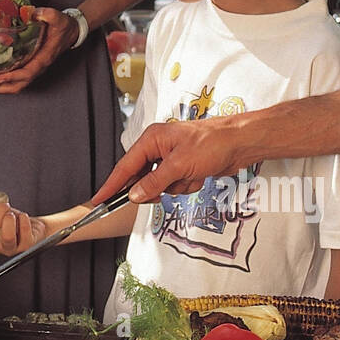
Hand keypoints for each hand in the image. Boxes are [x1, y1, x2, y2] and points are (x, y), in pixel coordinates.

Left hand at [0, 7, 77, 93]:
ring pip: (21, 83)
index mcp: (44, 57)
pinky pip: (21, 78)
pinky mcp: (34, 65)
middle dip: (4, 87)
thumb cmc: (64, 26)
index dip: (13, 77)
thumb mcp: (57, 17)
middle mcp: (40, 65)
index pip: (27, 72)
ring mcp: (37, 67)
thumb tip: (31, 13)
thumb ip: (46, 14)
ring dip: (5, 86)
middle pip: (22, 84)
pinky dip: (9, 80)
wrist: (72, 30)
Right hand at [0, 181, 44, 255]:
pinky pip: (24, 235)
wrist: (32, 225)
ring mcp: (12, 247)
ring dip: (8, 222)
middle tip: (2, 206)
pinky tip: (23, 216)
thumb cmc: (11, 219)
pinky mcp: (26, 245)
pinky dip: (23, 221)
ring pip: (7, 239)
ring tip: (11, 213)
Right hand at [93, 117, 244, 203]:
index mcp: (152, 139)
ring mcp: (171, 158)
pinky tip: (199, 176)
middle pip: (142, 178)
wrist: (240, 144)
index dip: (112, 185)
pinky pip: (175, 185)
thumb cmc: (212, 143)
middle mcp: (158, 147)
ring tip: (191, 176)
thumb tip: (134, 195)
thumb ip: (153, 182)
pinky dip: (186, 186)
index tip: (99, 200)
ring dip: (175, 187)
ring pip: (160, 185)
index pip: (125, 166)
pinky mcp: (183, 167)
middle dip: (155, 187)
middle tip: (166, 189)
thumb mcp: (178, 165)